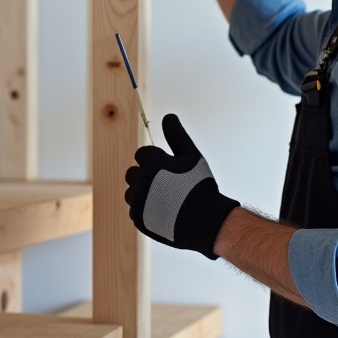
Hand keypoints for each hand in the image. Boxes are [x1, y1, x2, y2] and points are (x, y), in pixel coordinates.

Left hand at [124, 114, 238, 258]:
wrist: (205, 221)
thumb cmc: (200, 186)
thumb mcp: (192, 156)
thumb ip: (177, 135)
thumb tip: (168, 116)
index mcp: (151, 163)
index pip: (142, 154)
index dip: (158, 162)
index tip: (172, 171)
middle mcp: (140, 181)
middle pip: (133, 172)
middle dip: (147, 176)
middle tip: (169, 185)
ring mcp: (137, 202)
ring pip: (131, 192)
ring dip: (143, 193)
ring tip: (166, 199)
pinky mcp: (138, 219)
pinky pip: (135, 209)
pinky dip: (145, 209)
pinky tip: (164, 212)